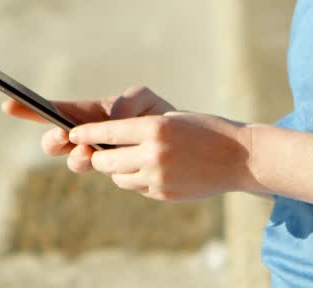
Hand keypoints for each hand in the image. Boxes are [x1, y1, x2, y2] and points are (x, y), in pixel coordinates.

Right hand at [1, 85, 174, 173]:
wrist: (186, 145)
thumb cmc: (161, 115)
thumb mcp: (146, 99)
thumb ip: (128, 100)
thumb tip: (111, 120)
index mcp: (91, 114)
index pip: (57, 110)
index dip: (30, 108)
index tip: (8, 103)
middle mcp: (89, 138)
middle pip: (55, 142)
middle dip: (52, 141)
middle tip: (64, 135)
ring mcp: (100, 158)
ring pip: (76, 162)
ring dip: (78, 157)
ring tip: (90, 151)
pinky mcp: (117, 175)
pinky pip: (102, 174)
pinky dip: (106, 167)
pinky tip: (122, 161)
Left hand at [68, 112, 256, 201]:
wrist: (240, 156)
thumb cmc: (205, 130)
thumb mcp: (171, 119)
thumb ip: (140, 129)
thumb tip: (106, 140)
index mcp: (154, 128)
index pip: (106, 131)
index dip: (86, 133)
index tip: (72, 134)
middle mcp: (153, 153)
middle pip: (105, 160)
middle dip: (97, 156)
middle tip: (97, 151)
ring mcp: (159, 177)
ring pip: (118, 177)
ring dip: (117, 170)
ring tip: (128, 160)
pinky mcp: (165, 194)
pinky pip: (137, 187)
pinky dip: (136, 180)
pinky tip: (151, 171)